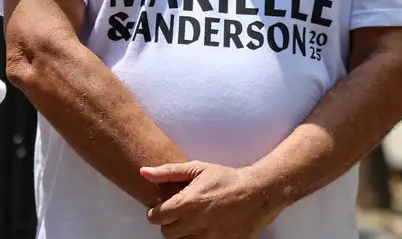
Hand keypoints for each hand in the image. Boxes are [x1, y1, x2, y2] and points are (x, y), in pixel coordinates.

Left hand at [141, 161, 282, 238]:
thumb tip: (144, 172)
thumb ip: (168, 171)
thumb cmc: (225, 178)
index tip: (163, 207)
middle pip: (167, 234)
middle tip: (177, 214)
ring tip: (191, 220)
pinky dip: (198, 238)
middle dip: (168, 223)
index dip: (156, 212)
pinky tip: (204, 227)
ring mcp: (211, 237)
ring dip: (183, 233)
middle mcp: (197, 222)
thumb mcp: (196, 168)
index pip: (156, 217)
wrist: (258, 193)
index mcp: (188, 202)